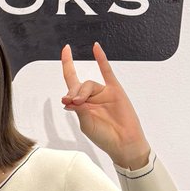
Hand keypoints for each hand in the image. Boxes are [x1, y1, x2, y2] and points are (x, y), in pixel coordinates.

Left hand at [61, 42, 150, 169]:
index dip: (67, 66)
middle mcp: (91, 97)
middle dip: (73, 93)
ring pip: (89, 84)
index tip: (66, 51)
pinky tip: (96, 48)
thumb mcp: (86, 124)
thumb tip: (68, 99)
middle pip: (78, 86)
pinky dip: (101, 60)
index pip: (71, 82)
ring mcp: (103, 92)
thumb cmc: (104, 136)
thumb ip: (78, 110)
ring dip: (82, 91)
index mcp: (81, 105)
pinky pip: (107, 72)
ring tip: (81, 102)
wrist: (123, 142)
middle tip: (74, 103)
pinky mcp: (115, 91)